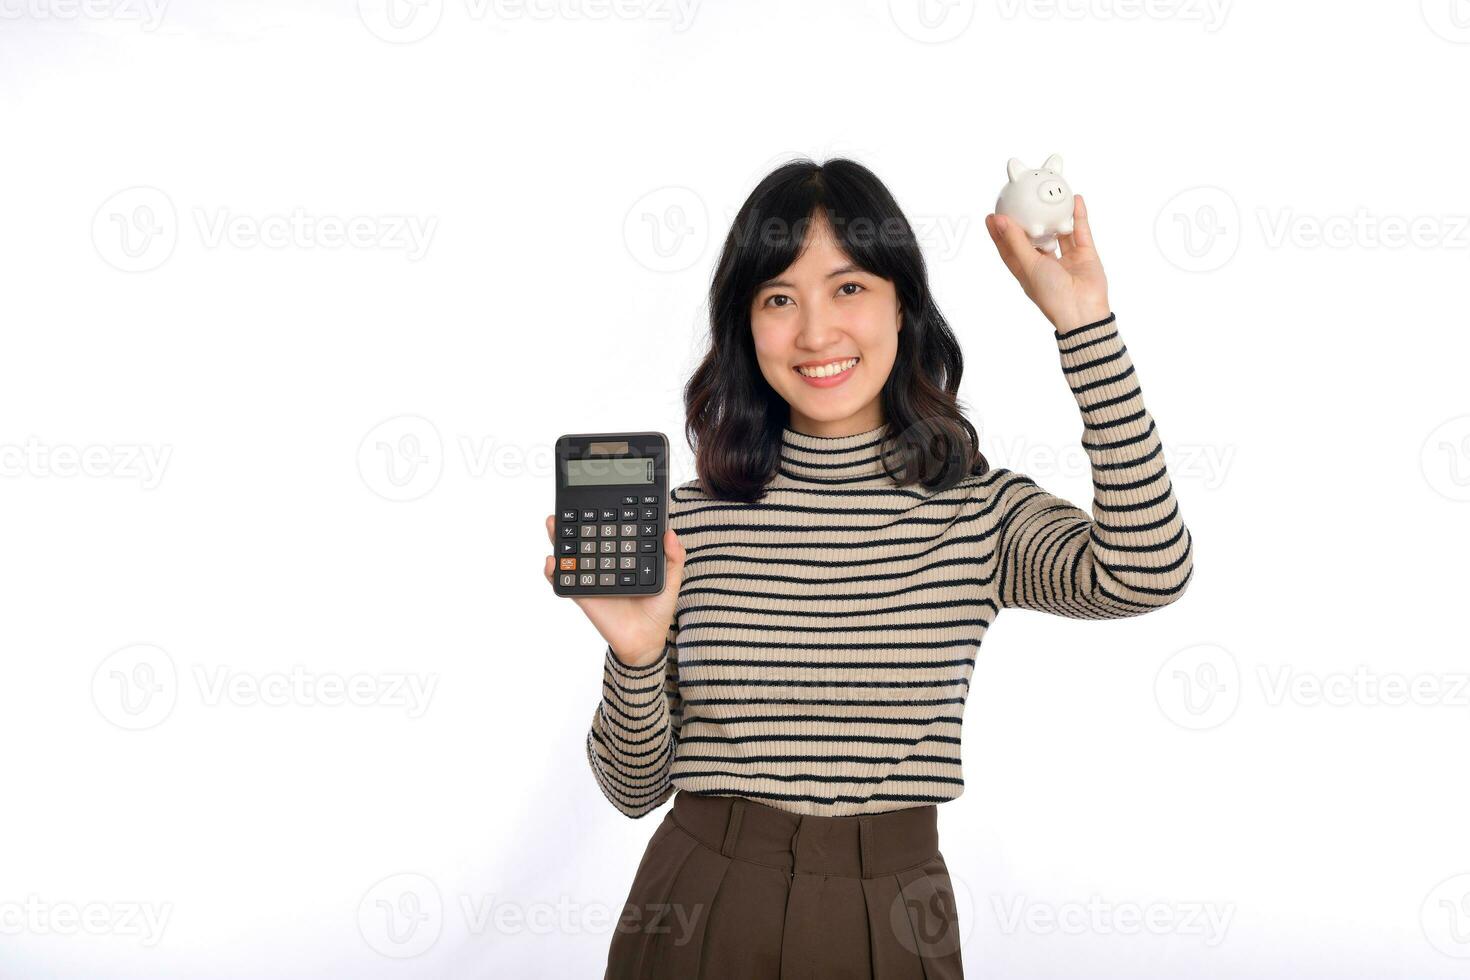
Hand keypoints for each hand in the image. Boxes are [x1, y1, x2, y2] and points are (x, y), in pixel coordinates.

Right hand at [544, 515, 685, 668]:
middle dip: (573, 521)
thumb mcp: (671, 580)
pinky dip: (555, 571)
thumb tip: (671, 532)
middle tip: (567, 508)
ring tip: (554, 523)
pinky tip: (552, 561)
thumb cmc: (657, 610)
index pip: (612, 530)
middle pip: (586, 537)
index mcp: (624, 555)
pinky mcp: (582, 594)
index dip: (603, 514)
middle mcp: (605, 563)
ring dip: (559, 538)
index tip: (599, 496)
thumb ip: (674, 557)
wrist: (645, 641)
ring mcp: (591, 577)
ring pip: (571, 554)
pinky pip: (564, 581)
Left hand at [985, 193, 1110, 331]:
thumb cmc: (1052, 296)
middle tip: (1019, 199)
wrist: (1082, 312)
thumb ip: (1015, 241)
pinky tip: (1075, 199)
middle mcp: (1045, 264)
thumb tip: (999, 220)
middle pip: (1033, 237)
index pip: (1009, 248)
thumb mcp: (1028, 266)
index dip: (1000, 233)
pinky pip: (1080, 231)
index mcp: (1027, 270)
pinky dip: (1078, 216)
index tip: (992, 216)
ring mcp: (1066, 259)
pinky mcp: (1085, 255)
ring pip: (1058, 231)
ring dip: (1054, 215)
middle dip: (1027, 219)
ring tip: (1047, 195)